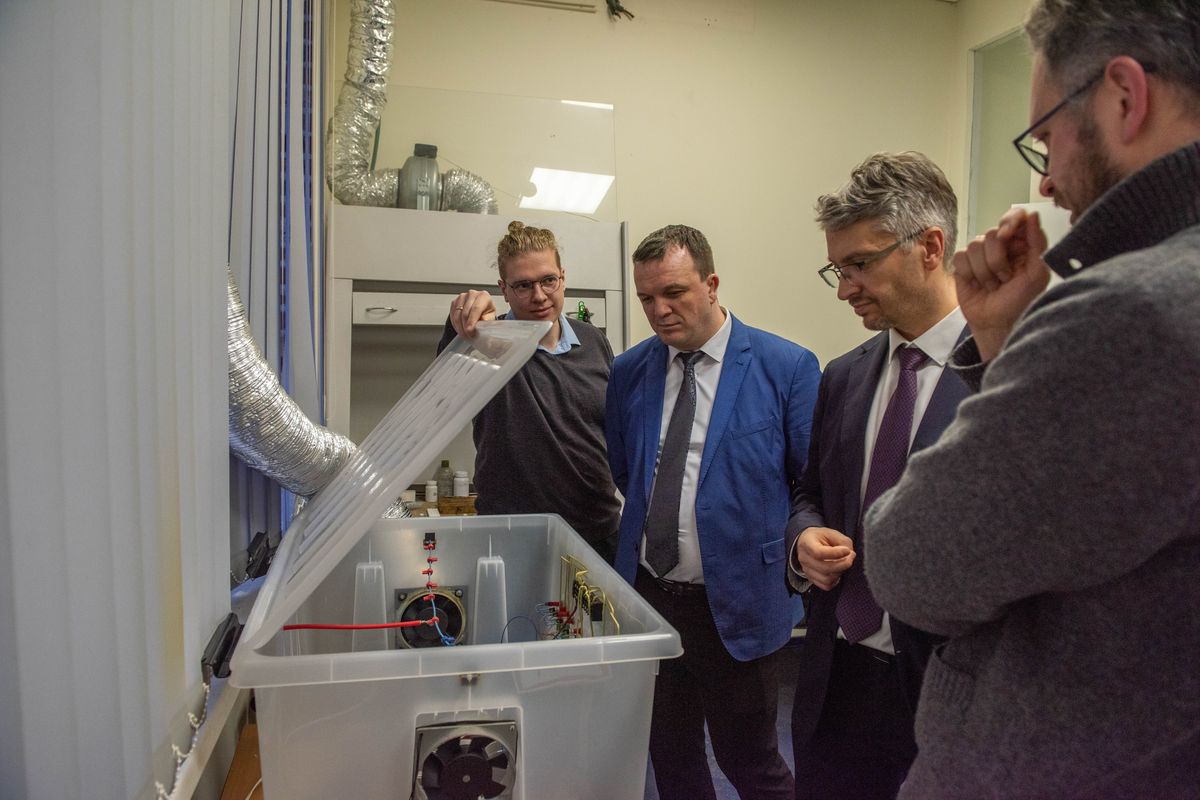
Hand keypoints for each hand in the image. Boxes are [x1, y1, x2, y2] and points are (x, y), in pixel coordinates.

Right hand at [449, 290, 496, 338]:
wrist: (480, 310)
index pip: (476, 309)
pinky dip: (455, 324)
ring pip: (457, 315)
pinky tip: (460, 329)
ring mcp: (462, 297)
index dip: (472, 321)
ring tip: (465, 335)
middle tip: (468, 336)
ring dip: (460, 327)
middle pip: (465, 312)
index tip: (470, 331)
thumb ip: (485, 323)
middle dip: (465, 327)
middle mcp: (472, 294)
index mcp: (483, 296)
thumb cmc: (486, 313)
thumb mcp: (490, 318)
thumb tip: (480, 330)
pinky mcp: (455, 301)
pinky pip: (452, 315)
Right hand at [794, 526, 854, 591]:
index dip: (836, 553)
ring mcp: (806, 570)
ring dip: (840, 572)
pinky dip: (836, 580)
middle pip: (824, 568)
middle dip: (843, 564)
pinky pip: (826, 586)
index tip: (847, 550)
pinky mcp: (811, 579)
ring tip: (844, 563)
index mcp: (807, 543)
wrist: (807, 543)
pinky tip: (838, 571)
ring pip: (826, 579)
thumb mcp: (831, 533)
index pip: (819, 553)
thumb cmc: (820, 537)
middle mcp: (804, 558)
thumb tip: (850, 555)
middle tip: (851, 556)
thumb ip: (843, 542)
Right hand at [952, 208, 1050, 361]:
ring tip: (992, 285)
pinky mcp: (963, 264)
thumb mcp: (1037, 274)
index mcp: (1022, 243)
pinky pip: (961, 256)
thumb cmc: (1020, 300)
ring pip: (975, 245)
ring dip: (984, 271)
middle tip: (1005, 279)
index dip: (1009, 221)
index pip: (1016, 217)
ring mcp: (980, 254)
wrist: (997, 323)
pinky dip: (969, 273)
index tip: (1007, 235)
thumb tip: (1033, 215)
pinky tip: (977, 284)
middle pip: (992, 233)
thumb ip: (1038, 243)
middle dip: (998, 260)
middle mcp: (1001, 245)